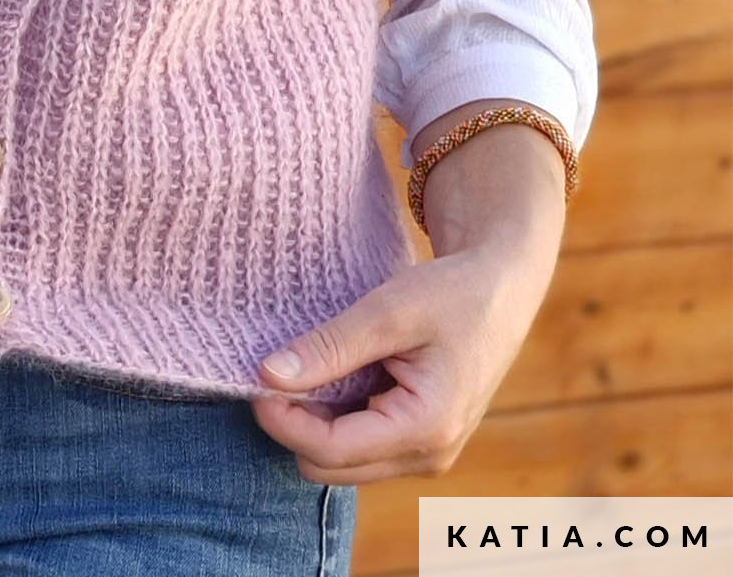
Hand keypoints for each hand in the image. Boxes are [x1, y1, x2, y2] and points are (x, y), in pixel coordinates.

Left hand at [248, 241, 554, 483]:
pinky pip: (359, 445)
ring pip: (341, 461)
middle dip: (295, 424)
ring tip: (308, 365)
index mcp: (427, 428)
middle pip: (330, 466)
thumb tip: (268, 374)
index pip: (331, 450)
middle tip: (276, 369)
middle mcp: (428, 455)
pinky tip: (334, 372)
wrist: (500, 290)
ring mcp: (425, 453)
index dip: (283, 420)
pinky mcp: (418, 441)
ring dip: (314, 420)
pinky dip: (335, 416)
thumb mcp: (387, 312)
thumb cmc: (452, 294)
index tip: (255, 378)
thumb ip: (329, 347)